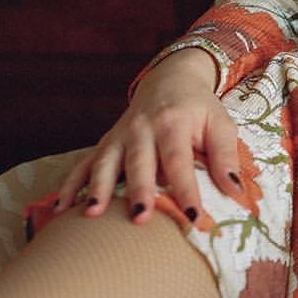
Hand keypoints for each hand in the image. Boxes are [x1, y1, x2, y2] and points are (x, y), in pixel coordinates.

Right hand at [53, 48, 242, 224]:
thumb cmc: (199, 109)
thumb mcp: (221, 124)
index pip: (180, 161)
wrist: (170, 79)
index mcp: (173, 123)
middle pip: (139, 162)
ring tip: (92, 214)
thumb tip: (236, 192)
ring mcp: (119, 136)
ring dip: (98, 188)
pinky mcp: (105, 143)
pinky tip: (61, 209)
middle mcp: (142, 129)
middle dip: (138, 191)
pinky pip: (83, 164)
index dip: (186, 189)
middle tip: (139, 218)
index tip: (194, 217)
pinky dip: (71, 185)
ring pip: (106, 163)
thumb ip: (226, 156)